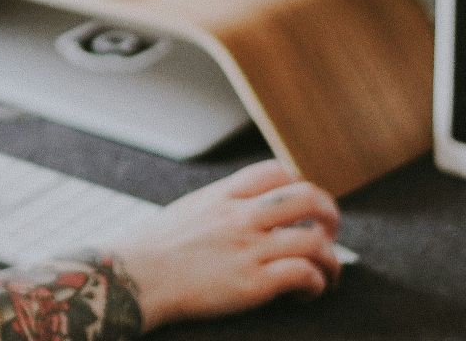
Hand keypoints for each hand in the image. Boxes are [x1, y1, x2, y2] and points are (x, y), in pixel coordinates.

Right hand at [110, 160, 340, 329]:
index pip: (277, 171)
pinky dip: (316, 283)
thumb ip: (219, 206)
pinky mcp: (252, 283)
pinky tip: (307, 293)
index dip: (299, 185)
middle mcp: (241, 216)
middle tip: (330, 233)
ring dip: (331, 260)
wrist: (134, 279)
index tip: (303, 207)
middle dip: (330, 215)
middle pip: (307, 198)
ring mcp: (248, 248)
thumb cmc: (153, 251)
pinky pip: (303, 274)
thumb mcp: (188, 210)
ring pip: (314, 241)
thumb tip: (241, 210)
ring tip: (328, 275)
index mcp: (224, 195)